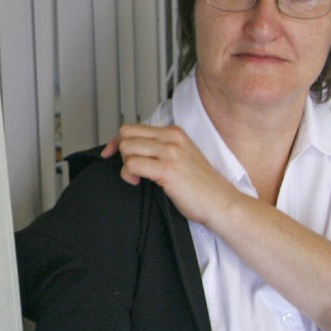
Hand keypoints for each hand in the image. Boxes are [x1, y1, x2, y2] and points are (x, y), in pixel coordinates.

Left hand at [102, 123, 240, 226]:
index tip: (109, 154)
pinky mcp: (167, 169)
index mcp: (174, 133)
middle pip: (126, 134)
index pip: (133, 128)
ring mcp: (170, 152)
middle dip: (120, 152)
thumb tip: (131, 151)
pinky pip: (132, 164)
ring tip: (136, 177)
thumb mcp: (181, 158)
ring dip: (125, 165)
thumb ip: (159, 151)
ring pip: (127, 147)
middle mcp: (172, 138)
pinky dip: (128, 174)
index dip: (116, 141)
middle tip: (130, 169)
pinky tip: (137, 182)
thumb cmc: (201, 186)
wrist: (221, 202)